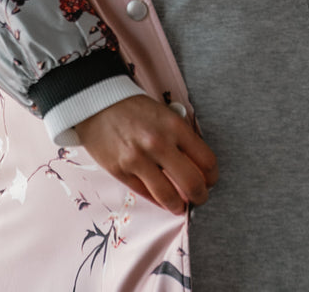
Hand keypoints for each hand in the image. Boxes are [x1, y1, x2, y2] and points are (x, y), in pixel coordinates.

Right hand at [74, 95, 217, 215]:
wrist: (97, 103)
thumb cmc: (133, 108)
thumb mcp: (163, 114)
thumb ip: (180, 137)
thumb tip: (196, 164)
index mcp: (174, 126)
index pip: (206, 160)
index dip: (212, 175)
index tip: (210, 180)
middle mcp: (158, 143)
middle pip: (192, 183)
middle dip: (200, 196)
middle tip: (199, 197)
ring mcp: (138, 159)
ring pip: (169, 196)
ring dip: (179, 206)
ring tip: (180, 206)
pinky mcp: (121, 171)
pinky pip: (146, 194)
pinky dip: (158, 201)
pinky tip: (162, 200)